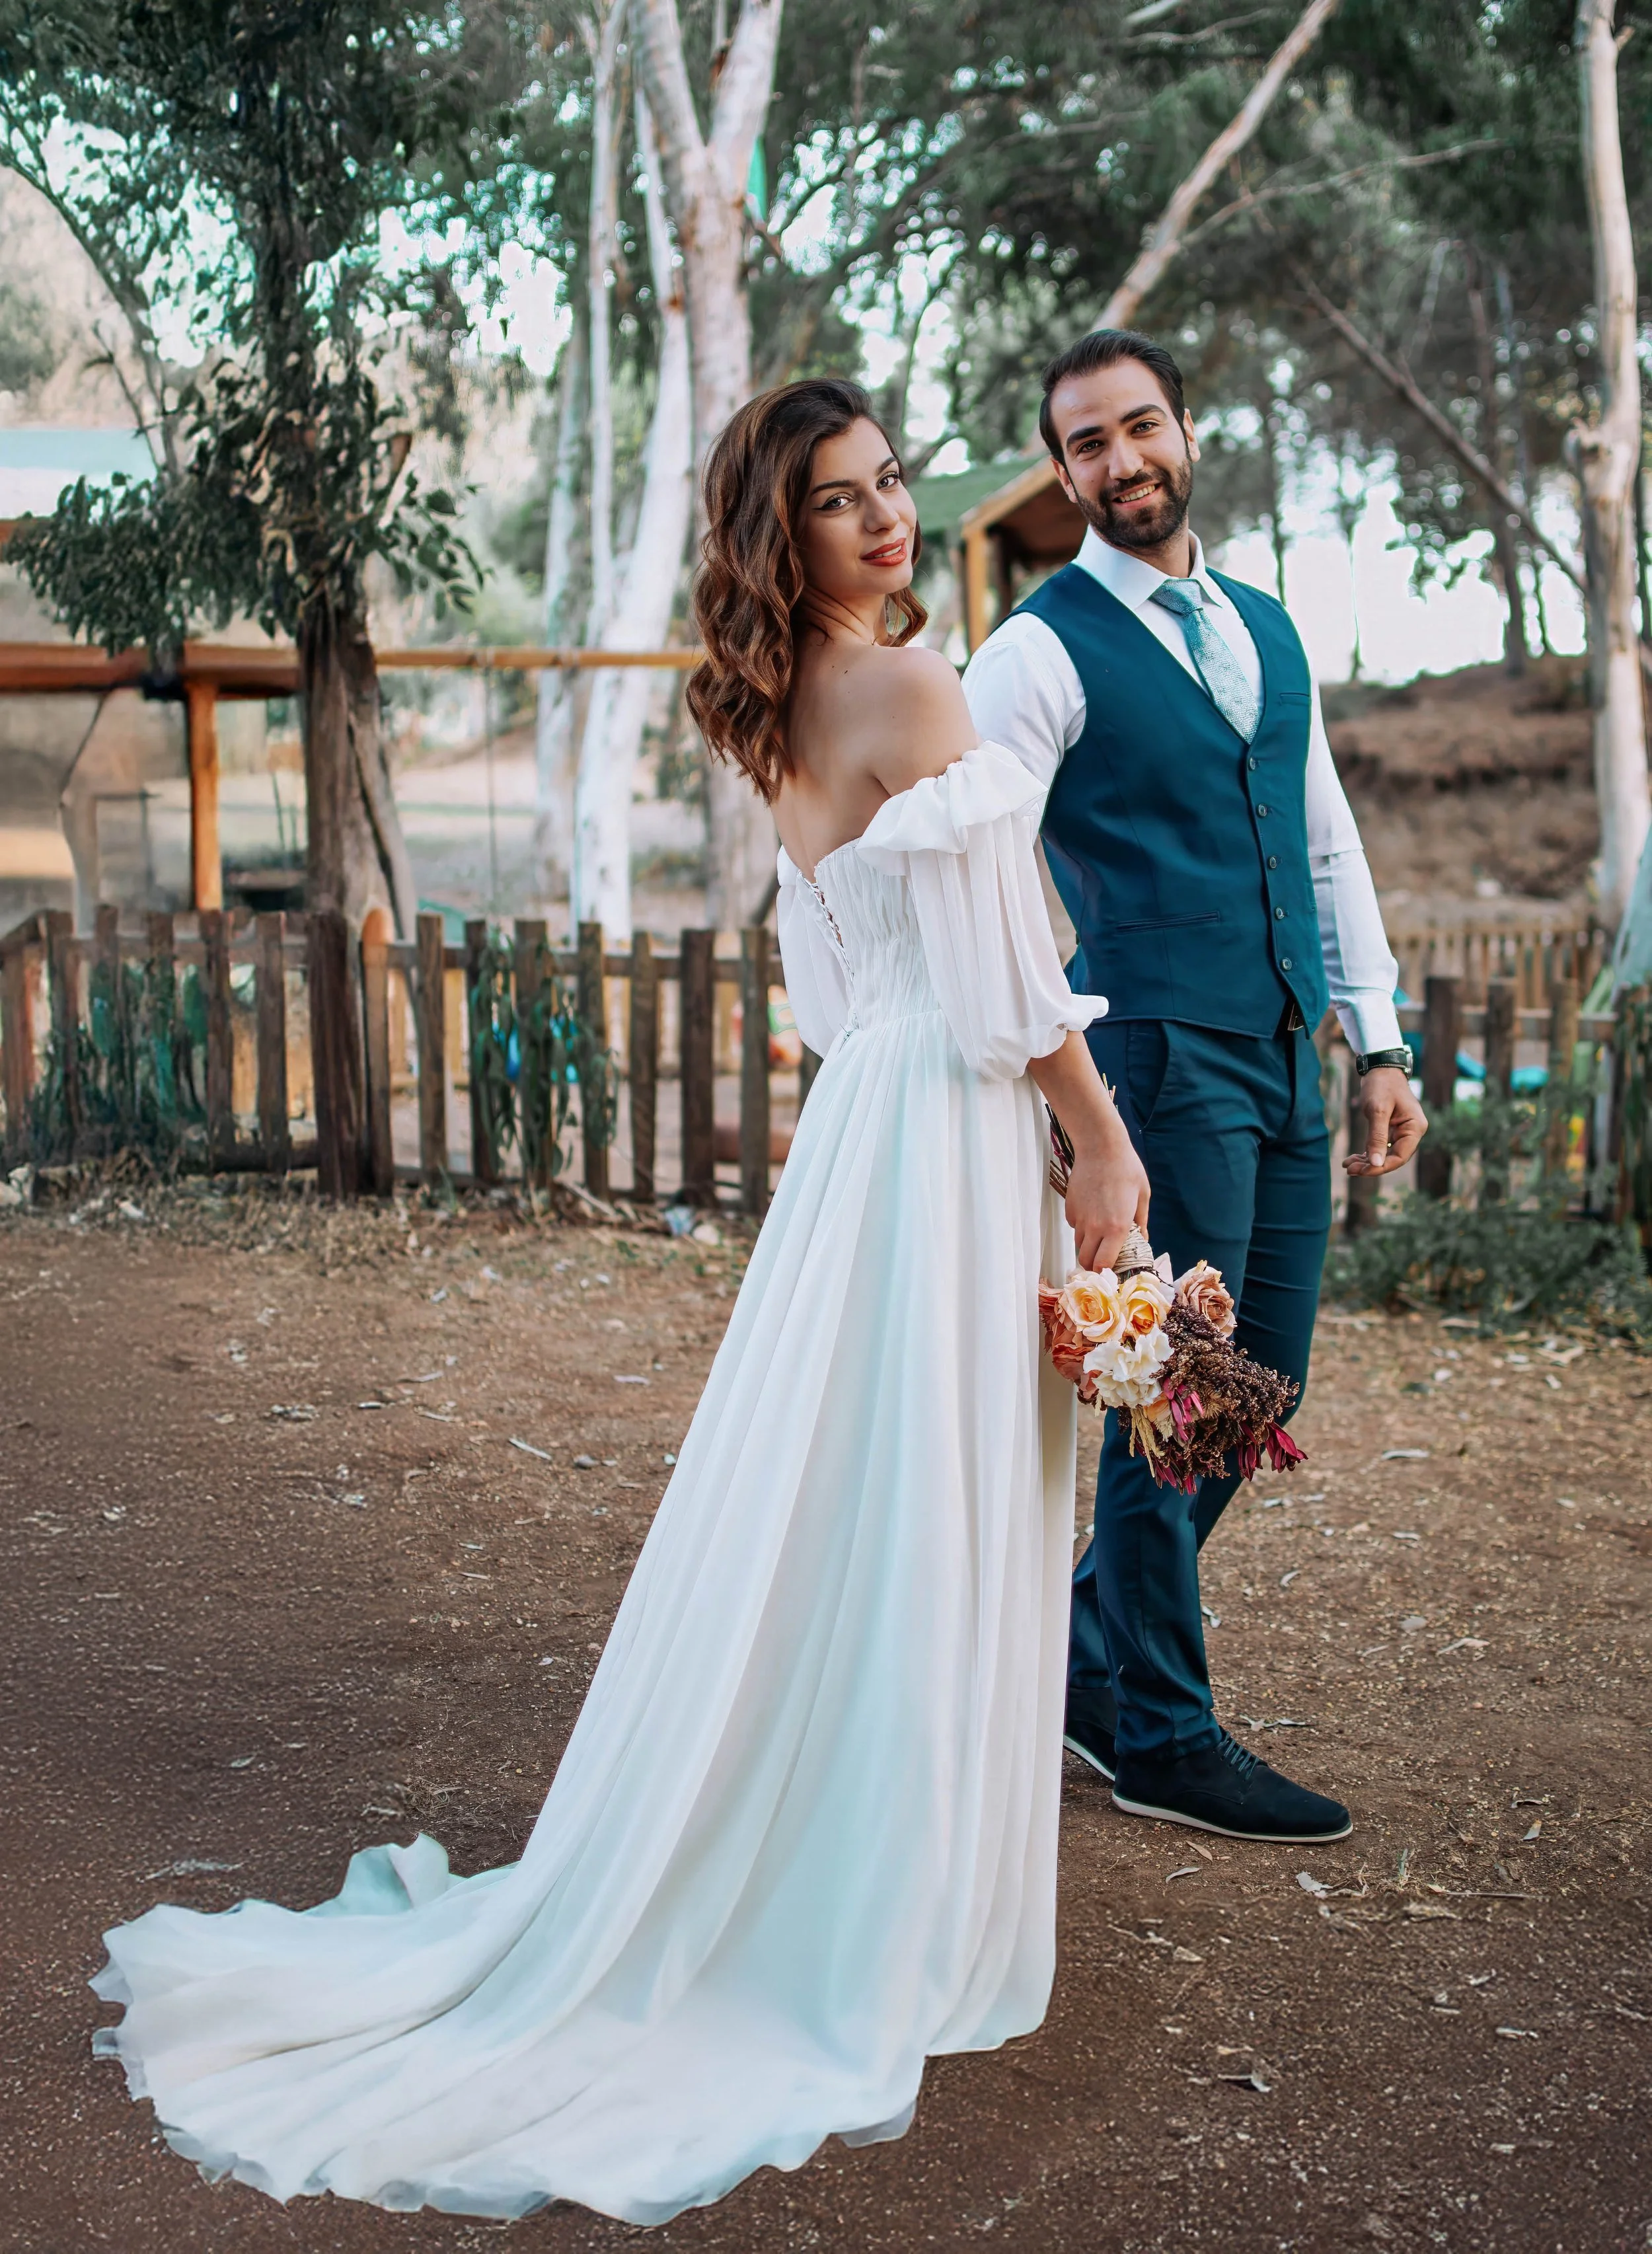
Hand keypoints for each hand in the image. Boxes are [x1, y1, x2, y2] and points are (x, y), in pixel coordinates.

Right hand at [1065, 1118, 1150, 1271]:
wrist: (1100, 1147)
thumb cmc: (1127, 1169)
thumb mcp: (1143, 1196)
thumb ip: (1141, 1222)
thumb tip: (1143, 1239)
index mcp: (1117, 1228)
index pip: (1104, 1264)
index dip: (1106, 1272)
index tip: (1112, 1270)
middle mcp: (1095, 1227)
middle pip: (1086, 1260)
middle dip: (1093, 1264)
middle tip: (1103, 1257)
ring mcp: (1079, 1218)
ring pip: (1079, 1243)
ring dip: (1088, 1244)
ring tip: (1100, 1231)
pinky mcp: (1070, 1208)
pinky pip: (1074, 1225)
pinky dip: (1081, 1226)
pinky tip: (1092, 1211)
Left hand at [1345, 1066, 1426, 1176]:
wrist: (1380, 1068)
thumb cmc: (1381, 1085)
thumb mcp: (1377, 1110)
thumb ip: (1377, 1137)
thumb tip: (1375, 1164)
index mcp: (1415, 1128)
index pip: (1400, 1156)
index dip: (1381, 1167)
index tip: (1361, 1171)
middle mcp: (1412, 1132)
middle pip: (1393, 1158)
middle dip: (1371, 1166)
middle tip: (1349, 1169)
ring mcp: (1403, 1131)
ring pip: (1385, 1154)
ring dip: (1367, 1161)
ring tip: (1348, 1165)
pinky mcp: (1392, 1130)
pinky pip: (1381, 1147)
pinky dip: (1367, 1153)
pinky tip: (1352, 1158)